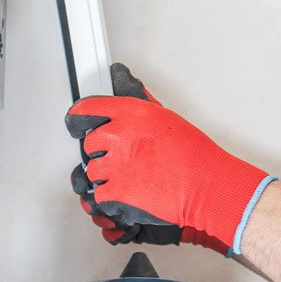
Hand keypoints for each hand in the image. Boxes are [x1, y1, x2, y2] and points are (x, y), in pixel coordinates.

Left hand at [65, 64, 273, 254]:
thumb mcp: (166, 118)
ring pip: (92, 171)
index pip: (88, 109)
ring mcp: (114, 165)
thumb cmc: (193, 154)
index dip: (79, 117)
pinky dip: (109, 198)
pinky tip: (128, 192)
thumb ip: (141, 105)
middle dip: (102, 152)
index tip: (76, 121)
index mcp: (131, 113)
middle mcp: (118, 136)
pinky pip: (99, 194)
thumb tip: (128, 83)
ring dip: (105, 176)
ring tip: (129, 177)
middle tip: (121, 159)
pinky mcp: (115, 191)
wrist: (204, 185)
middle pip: (89, 144)